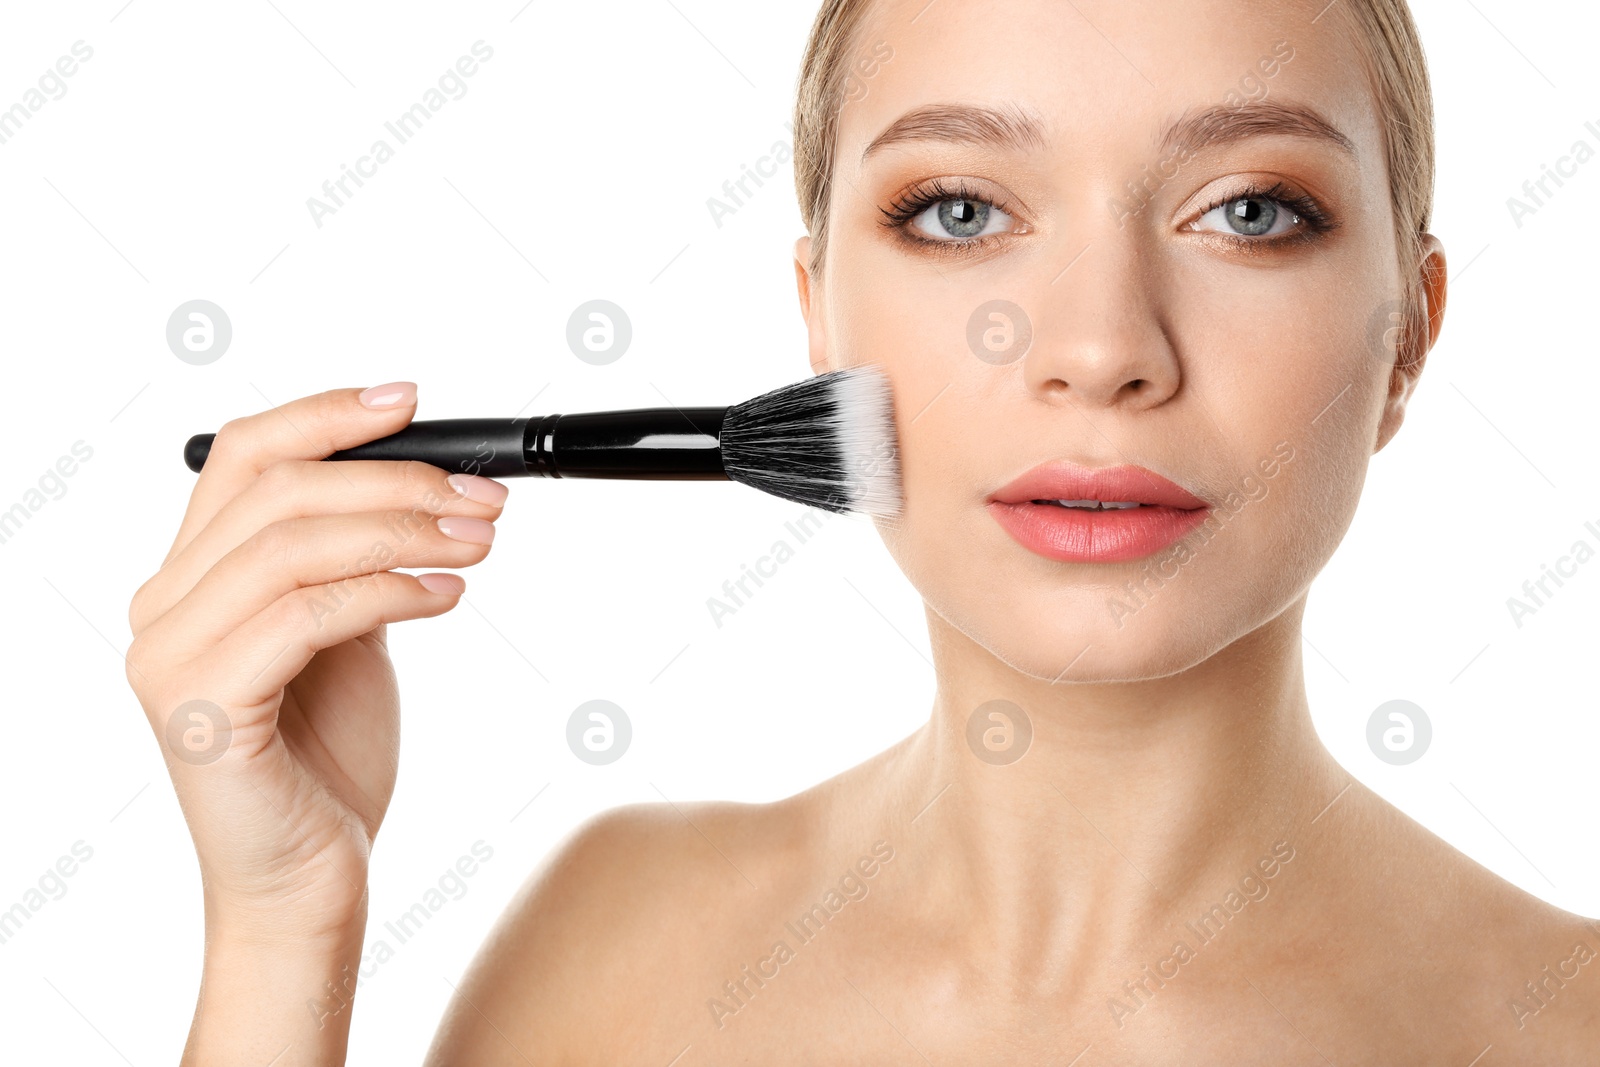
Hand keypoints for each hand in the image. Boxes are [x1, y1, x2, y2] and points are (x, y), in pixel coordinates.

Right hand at [125, 382, 507, 942]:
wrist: (312, 877)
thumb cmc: (327, 760)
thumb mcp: (348, 634)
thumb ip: (353, 560)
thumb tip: (419, 484)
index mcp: (190, 579)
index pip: (246, 457)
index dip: (328, 414)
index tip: (413, 401)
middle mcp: (163, 608)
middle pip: (279, 491)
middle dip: (397, 481)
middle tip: (484, 499)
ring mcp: (171, 657)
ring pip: (293, 545)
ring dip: (405, 531)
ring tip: (481, 542)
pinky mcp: (204, 706)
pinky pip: (306, 614)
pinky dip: (389, 591)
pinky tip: (447, 595)